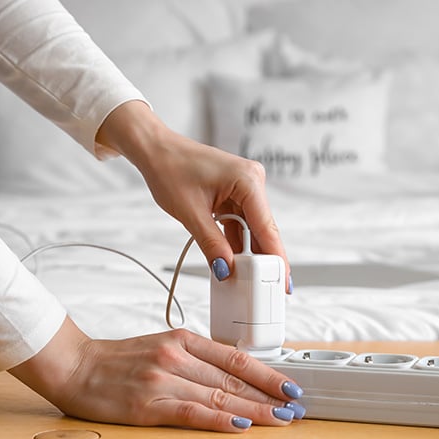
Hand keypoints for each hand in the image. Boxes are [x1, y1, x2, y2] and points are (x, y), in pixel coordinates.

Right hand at [9, 317, 303, 430]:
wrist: (74, 365)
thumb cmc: (119, 359)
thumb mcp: (162, 345)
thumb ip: (196, 356)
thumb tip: (234, 372)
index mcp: (183, 339)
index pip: (236, 357)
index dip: (267, 373)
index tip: (290, 385)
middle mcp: (176, 356)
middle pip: (233, 378)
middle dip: (269, 394)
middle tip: (295, 407)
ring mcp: (162, 379)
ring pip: (218, 395)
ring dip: (254, 409)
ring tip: (279, 419)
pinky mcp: (147, 403)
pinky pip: (190, 411)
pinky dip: (217, 418)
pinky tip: (239, 423)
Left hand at [96, 101, 290, 291]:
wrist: (155, 150)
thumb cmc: (170, 168)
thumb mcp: (190, 213)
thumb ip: (212, 244)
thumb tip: (226, 269)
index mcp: (248, 180)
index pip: (267, 227)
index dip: (276, 258)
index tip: (283, 282)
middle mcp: (252, 181)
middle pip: (263, 229)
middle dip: (262, 258)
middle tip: (267, 288)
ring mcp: (245, 186)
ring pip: (252, 228)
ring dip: (247, 251)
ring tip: (246, 277)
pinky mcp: (236, 191)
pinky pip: (241, 221)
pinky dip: (236, 239)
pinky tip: (234, 259)